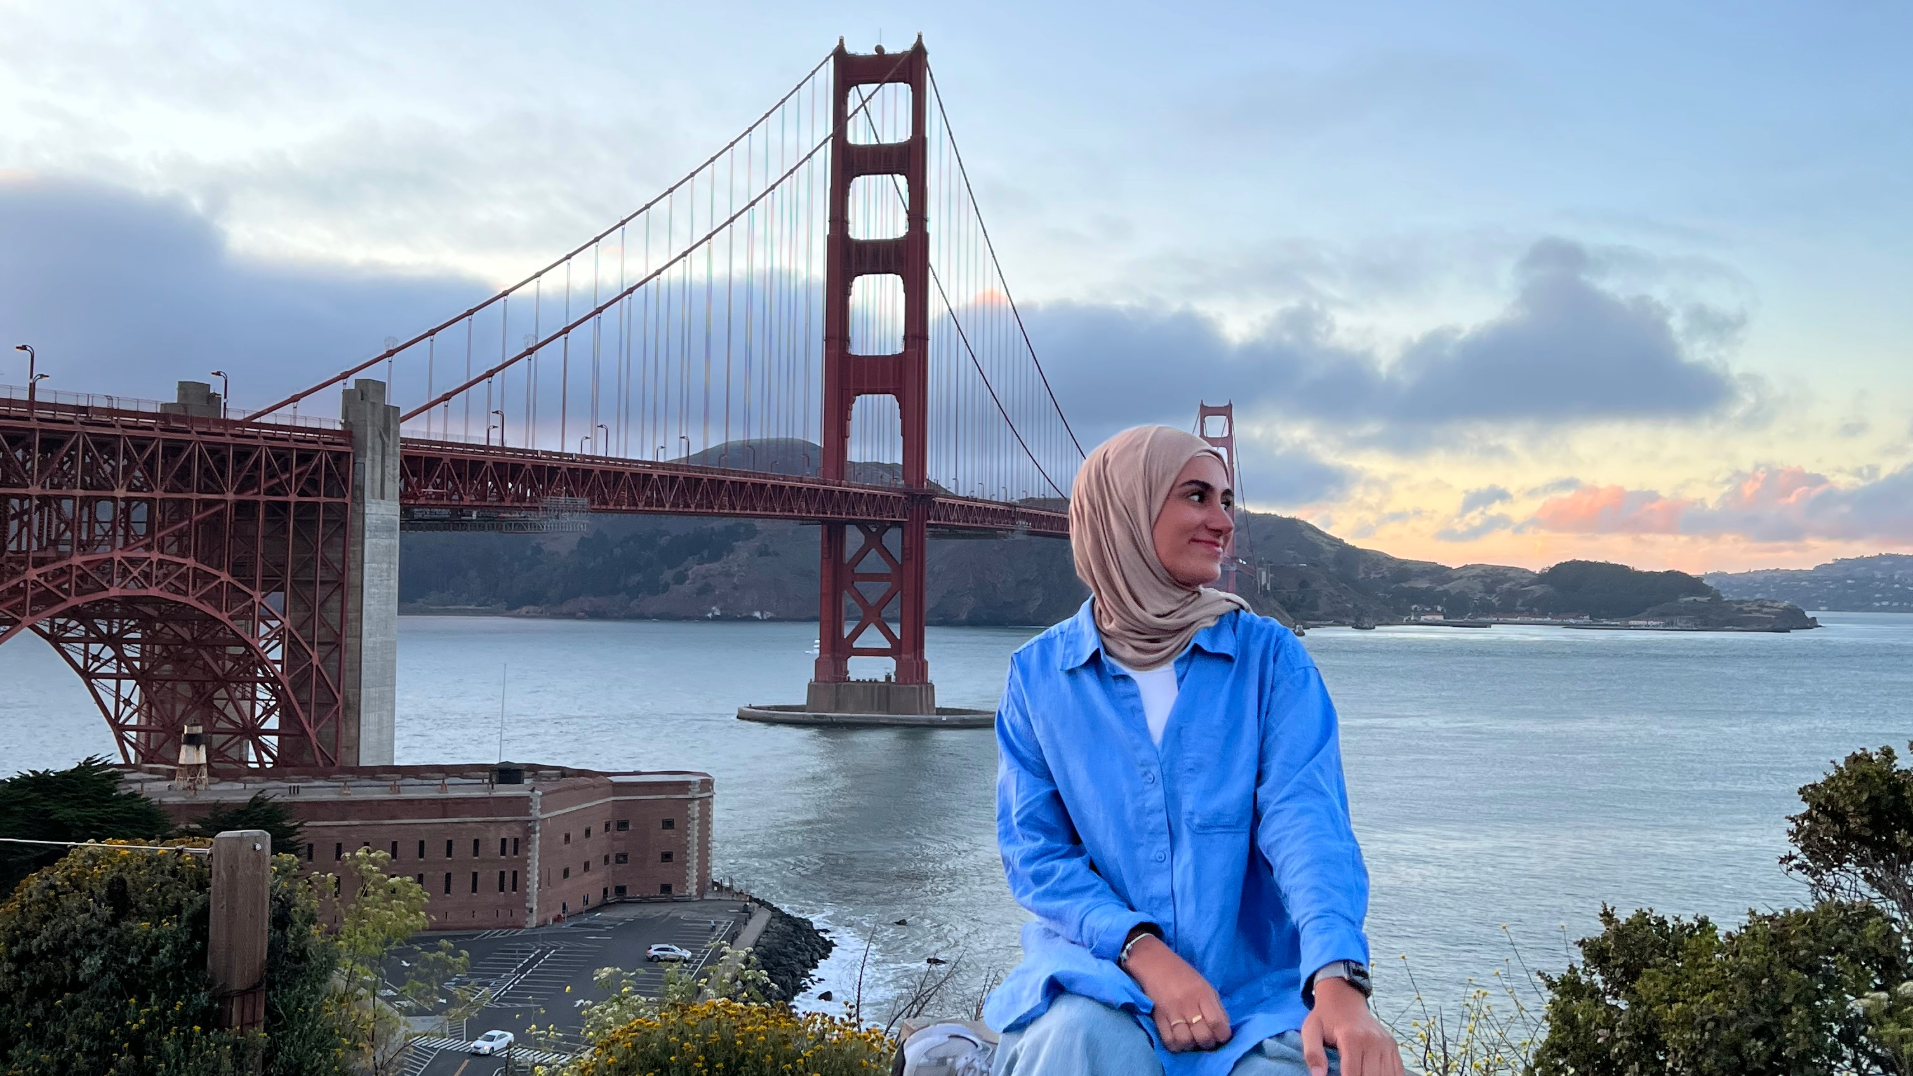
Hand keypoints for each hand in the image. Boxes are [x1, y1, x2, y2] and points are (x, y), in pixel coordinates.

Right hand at [1122, 934, 1232, 1051]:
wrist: (1152, 962)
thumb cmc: (1182, 972)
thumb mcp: (1204, 985)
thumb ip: (1215, 1006)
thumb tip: (1224, 1027)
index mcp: (1203, 994)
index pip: (1218, 1023)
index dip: (1223, 1035)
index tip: (1221, 1036)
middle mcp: (1188, 1004)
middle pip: (1203, 1036)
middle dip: (1208, 1043)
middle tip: (1206, 1040)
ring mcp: (1172, 1011)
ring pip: (1186, 1041)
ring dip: (1191, 1045)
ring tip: (1192, 1041)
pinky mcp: (1158, 1017)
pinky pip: (1168, 1040)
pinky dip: (1176, 1045)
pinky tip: (1179, 1041)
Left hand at [1301, 978, 1403, 1075]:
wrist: (1344, 998)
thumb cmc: (1325, 1017)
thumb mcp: (1310, 1030)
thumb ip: (1312, 1053)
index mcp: (1351, 1037)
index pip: (1352, 1074)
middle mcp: (1373, 1040)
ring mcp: (1385, 1043)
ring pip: (1386, 1075)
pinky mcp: (1392, 1045)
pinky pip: (1397, 1070)